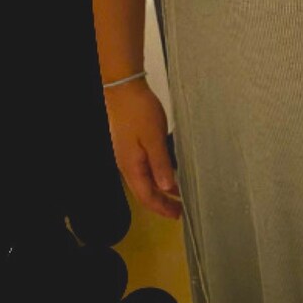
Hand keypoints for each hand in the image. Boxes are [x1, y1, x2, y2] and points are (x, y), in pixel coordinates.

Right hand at [104, 80, 182, 219]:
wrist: (123, 88)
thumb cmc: (137, 109)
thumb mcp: (154, 138)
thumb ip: (161, 164)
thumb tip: (168, 187)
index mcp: (131, 165)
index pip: (146, 196)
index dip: (162, 208)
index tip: (177, 215)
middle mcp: (127, 164)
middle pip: (144, 191)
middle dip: (162, 202)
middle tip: (180, 209)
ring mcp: (127, 155)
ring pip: (144, 180)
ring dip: (160, 189)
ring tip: (177, 194)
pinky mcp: (130, 146)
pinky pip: (143, 168)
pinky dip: (157, 175)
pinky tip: (167, 172)